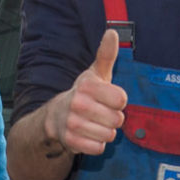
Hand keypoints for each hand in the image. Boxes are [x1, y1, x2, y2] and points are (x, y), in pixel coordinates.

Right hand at [42, 30, 126, 155]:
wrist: (57, 116)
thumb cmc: (84, 94)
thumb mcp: (96, 74)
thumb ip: (106, 55)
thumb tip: (113, 32)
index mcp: (87, 86)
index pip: (121, 99)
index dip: (118, 101)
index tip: (108, 99)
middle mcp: (78, 103)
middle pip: (117, 120)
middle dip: (113, 118)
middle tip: (100, 113)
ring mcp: (72, 123)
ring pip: (109, 135)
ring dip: (105, 132)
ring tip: (94, 123)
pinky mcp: (71, 142)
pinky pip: (98, 148)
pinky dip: (97, 144)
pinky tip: (89, 135)